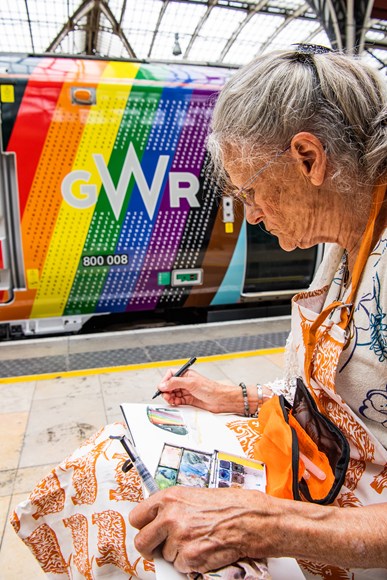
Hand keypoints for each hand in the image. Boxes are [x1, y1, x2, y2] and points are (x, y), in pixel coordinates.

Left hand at [129, 486, 268, 573]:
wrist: (252, 519)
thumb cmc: (231, 505)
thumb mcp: (196, 495)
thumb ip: (174, 507)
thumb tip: (159, 520)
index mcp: (170, 498)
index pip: (137, 517)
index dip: (143, 526)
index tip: (148, 529)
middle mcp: (170, 516)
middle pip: (141, 542)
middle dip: (151, 547)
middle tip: (161, 546)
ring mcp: (179, 538)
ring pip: (164, 556)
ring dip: (177, 553)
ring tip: (197, 539)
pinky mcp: (190, 557)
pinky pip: (180, 566)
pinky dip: (190, 563)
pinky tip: (204, 548)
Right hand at [155, 368, 238, 412]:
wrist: (220, 399)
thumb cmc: (210, 388)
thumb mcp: (190, 383)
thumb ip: (175, 383)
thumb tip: (163, 384)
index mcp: (186, 374)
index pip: (171, 375)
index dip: (165, 381)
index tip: (162, 387)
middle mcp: (186, 382)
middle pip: (170, 385)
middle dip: (167, 391)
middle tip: (166, 396)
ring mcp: (187, 391)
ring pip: (173, 394)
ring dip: (170, 397)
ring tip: (171, 400)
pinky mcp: (189, 400)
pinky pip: (178, 400)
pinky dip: (175, 402)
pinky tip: (176, 403)